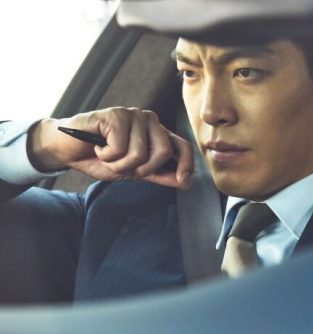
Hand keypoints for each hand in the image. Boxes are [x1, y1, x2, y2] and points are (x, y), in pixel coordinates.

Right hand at [30, 107, 193, 188]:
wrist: (68, 150)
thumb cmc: (100, 158)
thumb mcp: (134, 172)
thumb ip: (159, 175)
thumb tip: (187, 183)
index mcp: (157, 132)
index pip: (182, 146)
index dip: (186, 164)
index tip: (185, 181)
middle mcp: (149, 120)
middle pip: (163, 152)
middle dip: (141, 169)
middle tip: (120, 164)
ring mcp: (133, 115)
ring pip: (140, 153)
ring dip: (118, 163)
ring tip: (106, 154)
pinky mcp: (115, 115)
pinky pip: (119, 148)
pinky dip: (105, 155)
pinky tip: (97, 146)